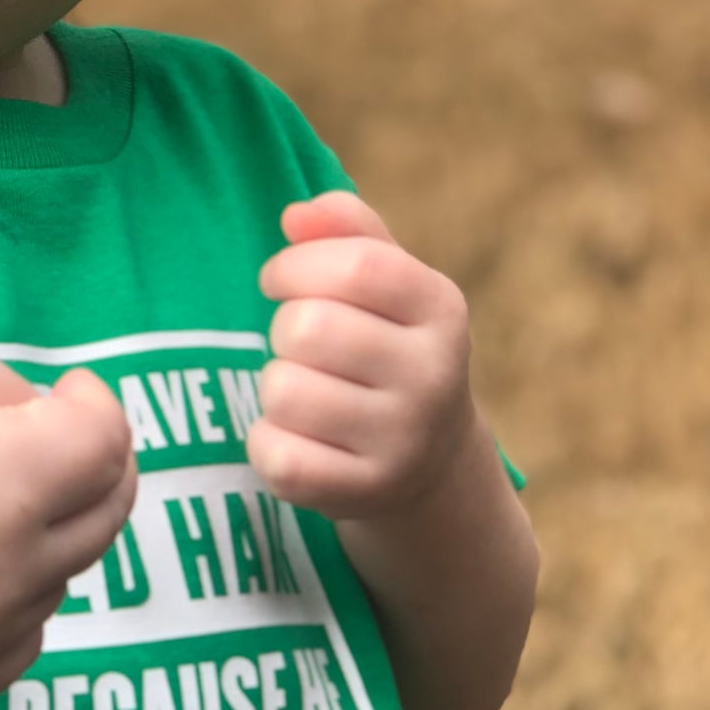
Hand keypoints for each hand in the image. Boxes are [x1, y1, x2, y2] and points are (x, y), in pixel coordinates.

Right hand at [0, 330, 138, 708]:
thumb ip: (15, 397)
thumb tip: (76, 445)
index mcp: (2, 480)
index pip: (108, 442)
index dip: (93, 404)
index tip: (64, 391)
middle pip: (105, 514)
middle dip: (90, 467)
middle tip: (48, 439)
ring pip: (61, 577)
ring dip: (40, 532)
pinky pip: (19, 638)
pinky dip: (8, 598)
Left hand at [249, 190, 475, 520]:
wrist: (430, 461)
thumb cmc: (387, 345)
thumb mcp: (386, 281)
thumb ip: (346, 231)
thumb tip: (297, 216)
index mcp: (442, 310)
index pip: (356, 265)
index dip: (296, 264)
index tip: (279, 280)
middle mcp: (434, 376)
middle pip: (308, 328)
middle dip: (283, 330)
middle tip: (301, 346)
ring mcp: (403, 441)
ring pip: (284, 392)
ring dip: (275, 387)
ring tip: (306, 392)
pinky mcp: (364, 493)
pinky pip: (276, 456)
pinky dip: (267, 443)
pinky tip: (299, 438)